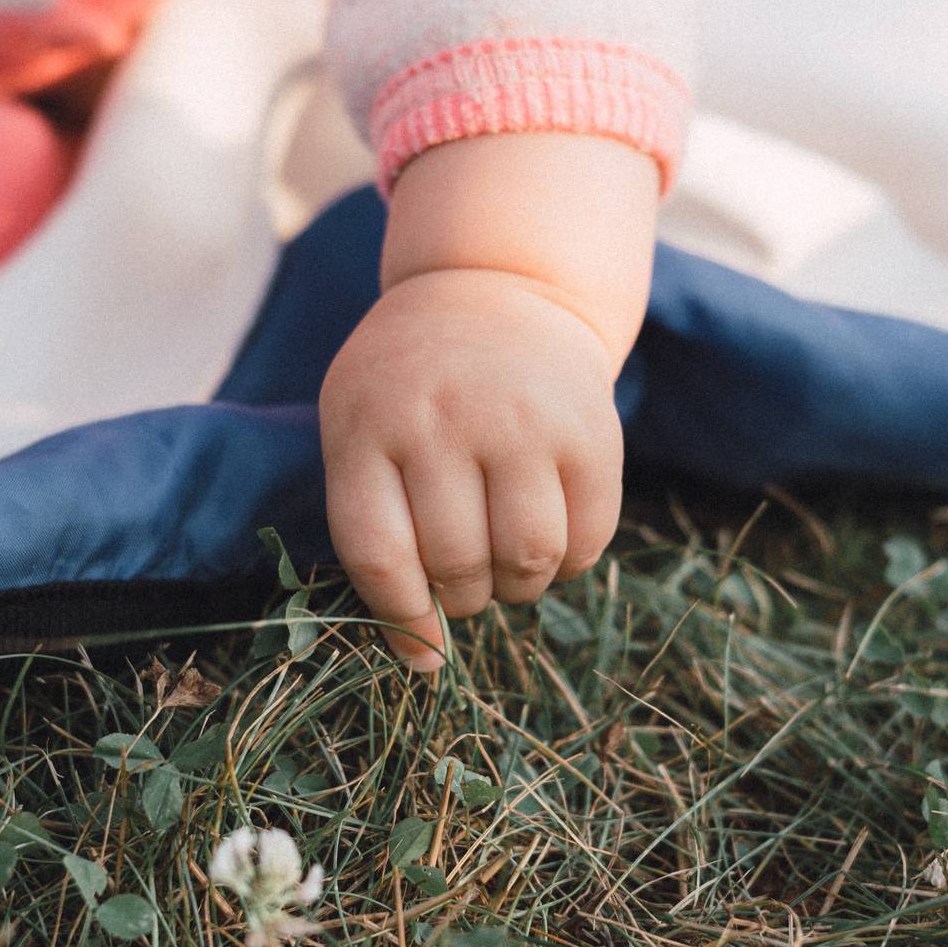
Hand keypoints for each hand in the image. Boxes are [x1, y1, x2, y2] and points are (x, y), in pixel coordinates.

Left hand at [321, 268, 623, 669]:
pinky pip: (588, 538)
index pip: (378, 554)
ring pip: (527, 559)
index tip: (421, 650)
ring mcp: (522, 420)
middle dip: (463, 598)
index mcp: (367, 425)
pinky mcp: (589, 428)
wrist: (495, 288)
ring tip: (507, 565)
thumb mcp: (358, 423)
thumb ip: (371, 521)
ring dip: (517, 587)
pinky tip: (551, 538)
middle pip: (457, 564)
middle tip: (466, 581)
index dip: (400, 619)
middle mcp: (444, 419)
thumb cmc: (411, 385)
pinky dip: (570, 563)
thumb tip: (421, 658)